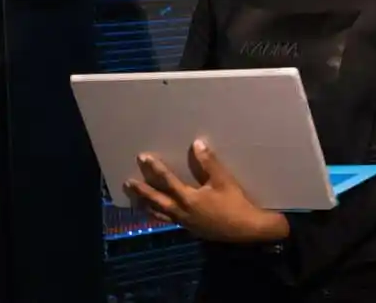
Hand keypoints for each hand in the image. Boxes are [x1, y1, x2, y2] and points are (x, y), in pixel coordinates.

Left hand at [124, 139, 289, 243]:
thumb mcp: (223, 181)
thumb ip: (209, 163)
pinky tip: (156, 212)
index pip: (167, 181)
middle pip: (157, 200)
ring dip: (146, 205)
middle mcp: (183, 212)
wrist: (248, 231)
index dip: (154, 168)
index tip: (143, 158)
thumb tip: (196, 144)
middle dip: (142, 190)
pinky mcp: (191, 228)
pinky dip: (158, 215)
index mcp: (189, 199)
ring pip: (160, 213)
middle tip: (127, 183)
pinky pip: (169, 220)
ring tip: (134, 200)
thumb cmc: (236, 204)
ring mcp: (186, 222)